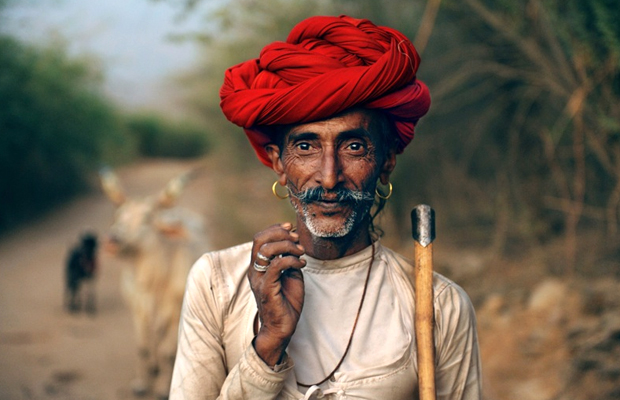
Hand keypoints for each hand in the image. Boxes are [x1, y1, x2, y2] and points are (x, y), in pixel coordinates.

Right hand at [248, 222, 305, 366]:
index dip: (274, 229)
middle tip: (296, 238)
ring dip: (287, 246)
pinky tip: (301, 264)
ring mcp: (259, 279)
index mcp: (258, 266)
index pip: (259, 239)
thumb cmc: (286, 302)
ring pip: (266, 250)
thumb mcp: (290, 275)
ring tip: (301, 252)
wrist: (283, 327)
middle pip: (259, 240)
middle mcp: (255, 270)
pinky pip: (276, 266)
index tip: (290, 228)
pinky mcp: (266, 288)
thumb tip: (295, 244)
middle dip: (280, 234)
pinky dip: (291, 260)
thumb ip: (289, 259)